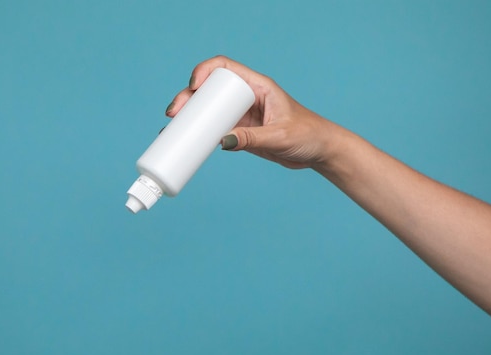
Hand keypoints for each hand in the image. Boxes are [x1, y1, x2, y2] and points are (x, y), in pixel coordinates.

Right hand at [166, 55, 336, 169]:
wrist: (319, 151)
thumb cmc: (308, 134)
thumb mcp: (279, 136)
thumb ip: (252, 139)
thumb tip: (221, 142)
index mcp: (258, 86)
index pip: (225, 68)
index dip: (205, 72)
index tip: (193, 88)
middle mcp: (246, 97)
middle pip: (210, 89)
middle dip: (188, 98)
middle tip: (174, 114)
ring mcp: (242, 115)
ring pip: (208, 109)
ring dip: (190, 115)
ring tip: (172, 127)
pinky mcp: (240, 132)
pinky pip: (214, 129)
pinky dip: (199, 133)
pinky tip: (186, 140)